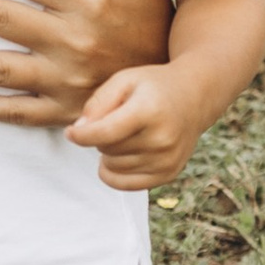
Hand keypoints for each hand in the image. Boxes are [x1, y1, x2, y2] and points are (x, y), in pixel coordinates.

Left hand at [60, 62, 222, 191]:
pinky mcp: (169, 174)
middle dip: (100, 136)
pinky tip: (119, 156)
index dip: (81, 135)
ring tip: (124, 133)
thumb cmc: (153, 86)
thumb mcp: (124, 80)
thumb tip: (79, 132)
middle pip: (107, 149)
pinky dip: (114, 173)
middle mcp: (162, 139)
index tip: (70, 133)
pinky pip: (126, 185)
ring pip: (113, 167)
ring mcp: (167, 160)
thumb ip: (98, 102)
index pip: (105, 133)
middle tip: (115, 120)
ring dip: (109, 153)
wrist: (194, 98)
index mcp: (149, 111)